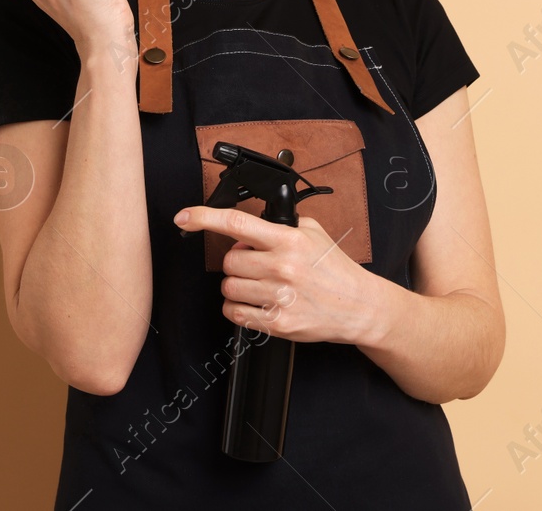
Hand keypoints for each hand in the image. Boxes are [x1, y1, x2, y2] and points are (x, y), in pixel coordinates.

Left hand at [173, 206, 392, 346]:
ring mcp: (278, 298)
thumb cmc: (334, 269)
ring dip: (239, 286)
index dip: (203, 217)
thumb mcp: (313, 232)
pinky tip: (259, 302)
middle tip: (259, 265)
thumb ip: (279, 224)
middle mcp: (281, 267)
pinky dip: (240, 308)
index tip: (183, 217)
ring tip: (264, 285)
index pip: (236, 223)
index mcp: (288, 240)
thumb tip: (245, 230)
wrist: (358, 306)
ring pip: (229, 288)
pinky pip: (235, 313)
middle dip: (238, 262)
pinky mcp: (277, 324)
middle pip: (229, 261)